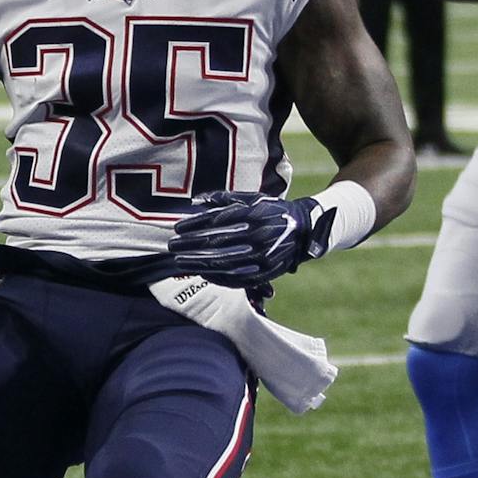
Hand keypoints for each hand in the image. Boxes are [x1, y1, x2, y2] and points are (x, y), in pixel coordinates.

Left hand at [167, 192, 336, 286]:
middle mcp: (259, 235)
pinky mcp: (267, 272)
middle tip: (172, 247)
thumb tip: (196, 201)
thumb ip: (225, 199)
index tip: (177, 228)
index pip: (217, 221)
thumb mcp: (253, 198)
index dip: (195, 225)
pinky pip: (239, 278)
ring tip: (182, 262)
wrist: (305, 229)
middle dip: (191, 246)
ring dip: (200, 264)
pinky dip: (219, 277)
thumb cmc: (273, 210)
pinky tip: (204, 273)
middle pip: (218, 243)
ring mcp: (264, 256)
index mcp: (255, 214)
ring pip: (225, 263)